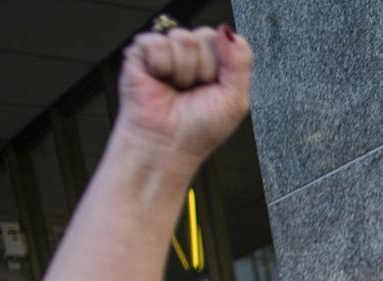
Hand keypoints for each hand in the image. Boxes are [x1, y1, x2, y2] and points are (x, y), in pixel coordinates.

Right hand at [112, 25, 253, 175]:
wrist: (167, 146)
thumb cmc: (198, 130)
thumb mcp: (235, 100)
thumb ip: (240, 62)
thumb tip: (227, 33)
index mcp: (219, 64)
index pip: (232, 41)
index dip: (228, 63)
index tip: (219, 86)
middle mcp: (195, 55)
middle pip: (208, 36)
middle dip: (206, 69)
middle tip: (195, 91)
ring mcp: (169, 51)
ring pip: (184, 38)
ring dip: (184, 72)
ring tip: (177, 89)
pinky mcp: (143, 52)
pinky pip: (158, 42)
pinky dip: (161, 67)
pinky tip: (159, 81)